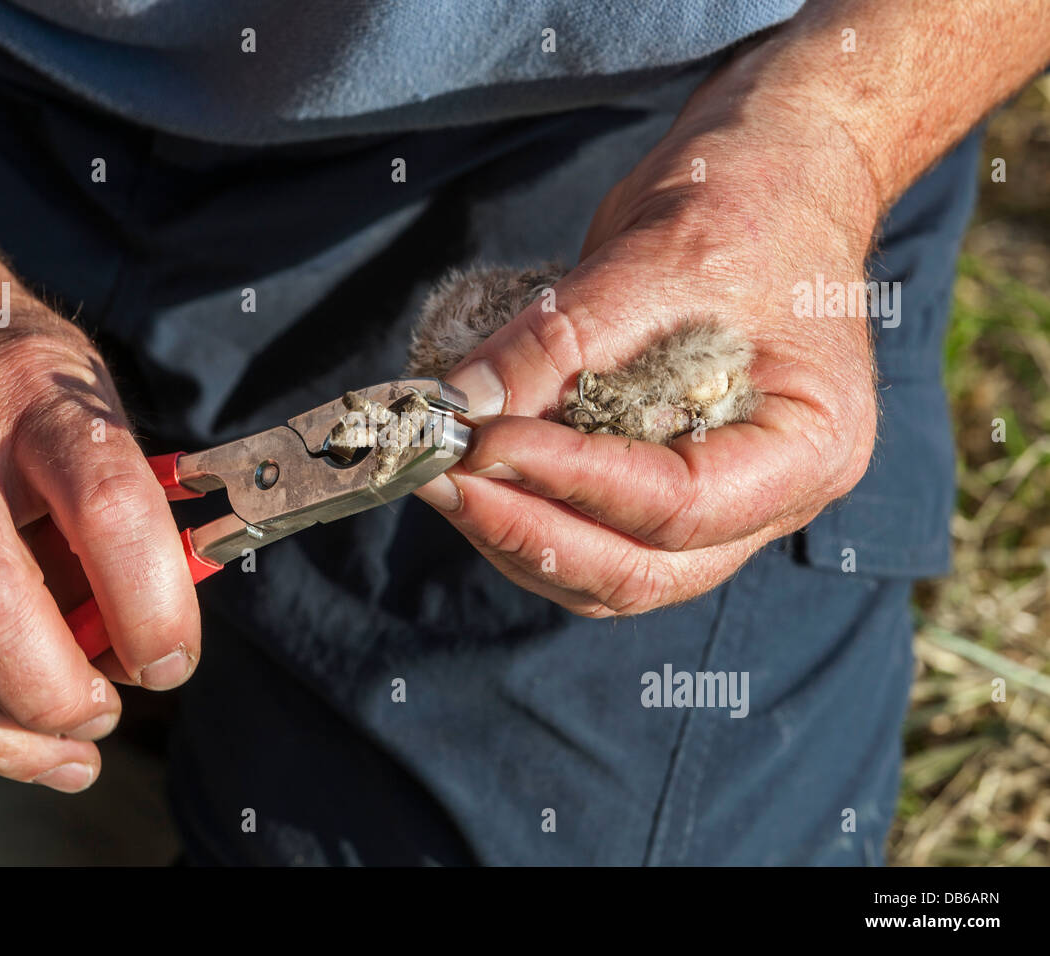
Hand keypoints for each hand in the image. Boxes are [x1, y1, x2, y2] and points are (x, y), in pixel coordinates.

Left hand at [416, 88, 881, 616]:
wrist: (775, 174)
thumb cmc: (748, 201)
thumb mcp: (658, 256)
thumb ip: (563, 340)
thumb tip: (466, 407)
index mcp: (810, 445)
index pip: (679, 505)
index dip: (572, 481)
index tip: (482, 443)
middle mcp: (773, 498)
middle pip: (640, 570)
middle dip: (528, 531)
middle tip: (437, 477)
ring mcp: (722, 505)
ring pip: (607, 575)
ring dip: (513, 536)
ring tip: (438, 477)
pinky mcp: (665, 491)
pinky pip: (594, 539)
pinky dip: (526, 519)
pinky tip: (473, 478)